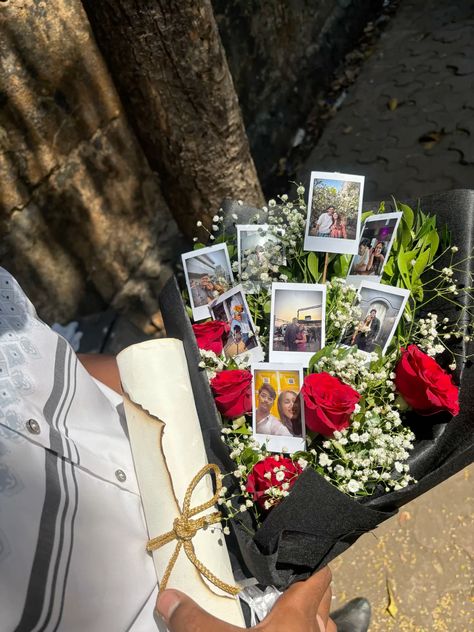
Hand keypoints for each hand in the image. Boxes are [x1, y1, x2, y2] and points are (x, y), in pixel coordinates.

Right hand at [155, 567, 335, 631]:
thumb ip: (193, 621)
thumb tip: (168, 598)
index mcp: (298, 617)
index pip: (317, 578)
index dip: (313, 561)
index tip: (303, 550)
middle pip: (324, 601)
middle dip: (312, 589)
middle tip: (290, 580)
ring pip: (325, 629)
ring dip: (314, 620)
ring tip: (293, 614)